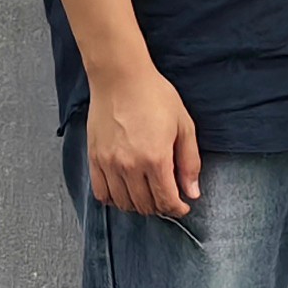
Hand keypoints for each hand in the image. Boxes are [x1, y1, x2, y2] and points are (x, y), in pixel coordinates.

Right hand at [89, 61, 200, 220]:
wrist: (121, 78)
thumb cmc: (155, 96)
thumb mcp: (184, 125)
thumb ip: (189, 162)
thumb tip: (192, 193)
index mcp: (156, 159)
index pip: (166, 200)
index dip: (177, 209)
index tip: (182, 206)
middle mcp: (130, 166)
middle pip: (145, 205)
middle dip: (160, 208)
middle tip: (167, 199)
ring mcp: (109, 164)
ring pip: (123, 203)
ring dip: (138, 206)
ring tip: (147, 196)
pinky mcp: (94, 158)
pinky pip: (101, 192)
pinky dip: (113, 199)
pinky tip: (124, 192)